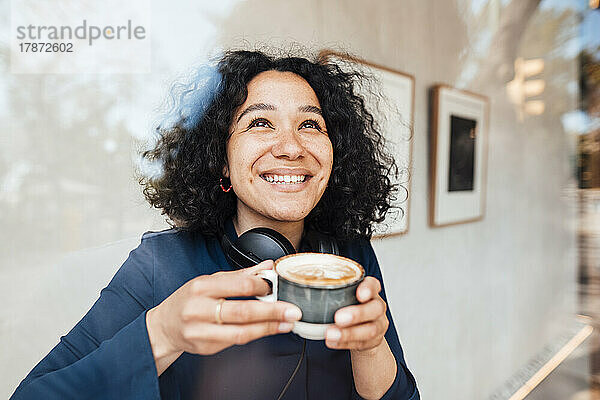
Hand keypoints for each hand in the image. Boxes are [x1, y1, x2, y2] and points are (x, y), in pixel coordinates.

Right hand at [147, 260, 301, 359]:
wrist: (164, 327)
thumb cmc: (188, 300)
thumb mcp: (209, 281)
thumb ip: (240, 275)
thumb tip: (267, 266)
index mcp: (202, 287)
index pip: (238, 285)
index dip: (263, 286)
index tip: (278, 286)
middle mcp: (199, 309)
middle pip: (242, 311)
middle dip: (272, 311)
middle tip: (292, 310)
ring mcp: (202, 331)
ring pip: (241, 332)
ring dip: (268, 327)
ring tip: (286, 323)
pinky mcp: (207, 347)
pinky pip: (236, 341)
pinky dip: (256, 335)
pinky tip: (269, 329)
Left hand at [325, 277, 387, 351]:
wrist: (364, 329)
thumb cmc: (349, 305)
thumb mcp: (343, 293)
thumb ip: (330, 289)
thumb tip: (300, 290)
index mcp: (370, 290)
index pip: (373, 285)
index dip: (368, 289)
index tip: (360, 294)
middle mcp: (377, 306)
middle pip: (375, 308)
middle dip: (357, 314)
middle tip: (338, 318)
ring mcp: (378, 324)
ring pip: (370, 329)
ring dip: (348, 333)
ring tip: (330, 334)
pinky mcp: (373, 340)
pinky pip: (361, 343)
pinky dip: (345, 343)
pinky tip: (332, 341)